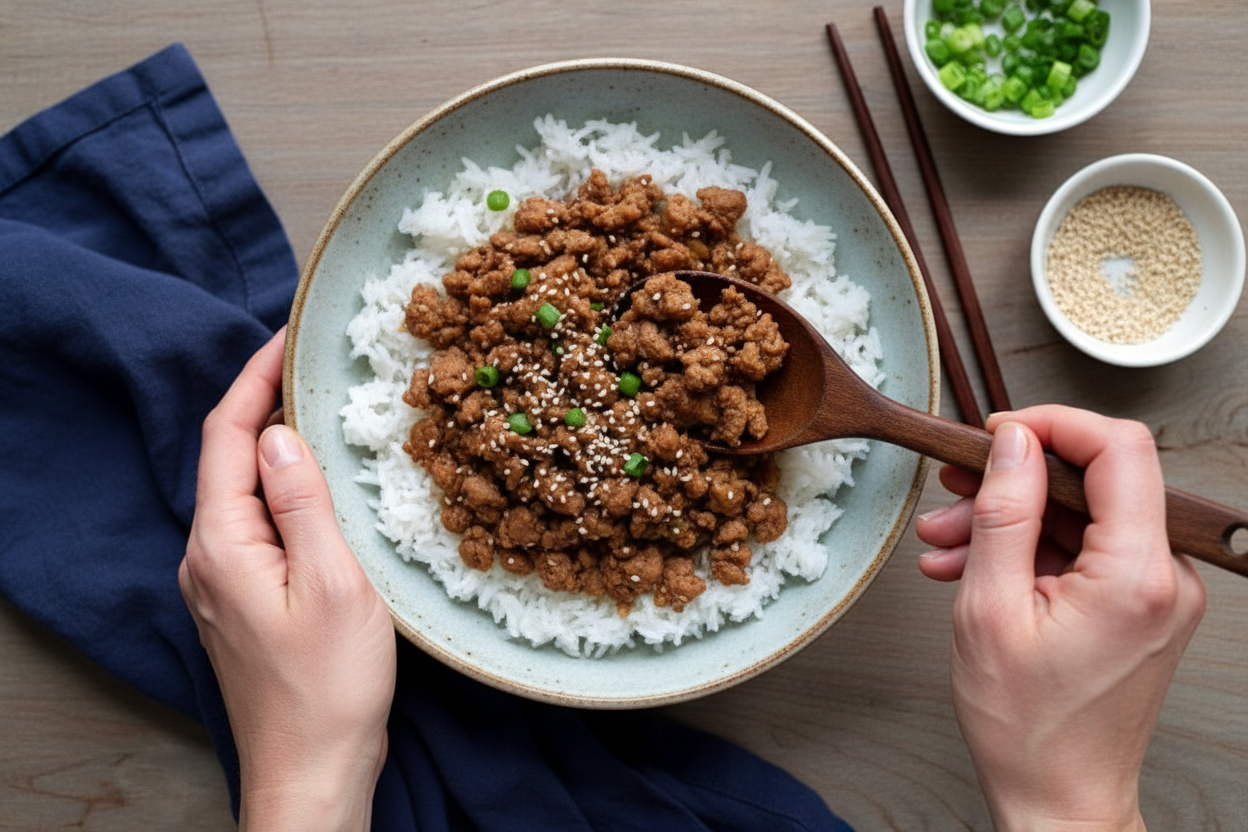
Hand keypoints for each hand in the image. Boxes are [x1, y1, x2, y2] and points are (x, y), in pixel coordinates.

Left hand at [178, 330, 396, 831]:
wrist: (314, 770)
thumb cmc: (330, 685)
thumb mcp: (333, 584)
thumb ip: (302, 504)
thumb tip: (279, 435)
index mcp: (222, 544)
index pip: (227, 436)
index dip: (255, 379)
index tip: (289, 336)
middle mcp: (208, 557)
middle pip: (230, 458)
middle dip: (267, 403)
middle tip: (317, 364)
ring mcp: (222, 582)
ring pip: (245, 491)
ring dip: (279, 446)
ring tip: (326, 411)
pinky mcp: (243, 600)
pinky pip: (258, 523)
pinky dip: (286, 488)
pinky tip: (322, 485)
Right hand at [915, 406, 1204, 831]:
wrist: (1057, 797)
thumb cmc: (1026, 726)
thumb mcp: (989, 608)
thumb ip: (1004, 512)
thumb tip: (1013, 442)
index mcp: (1138, 574)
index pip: (1118, 448)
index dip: (1052, 425)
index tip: (996, 432)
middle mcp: (1165, 577)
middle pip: (1094, 481)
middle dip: (1012, 481)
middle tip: (953, 491)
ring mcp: (1156, 593)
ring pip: (1081, 516)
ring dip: (1009, 519)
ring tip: (945, 545)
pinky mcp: (1139, 606)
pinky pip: (1083, 552)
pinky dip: (1028, 551)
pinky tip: (971, 568)